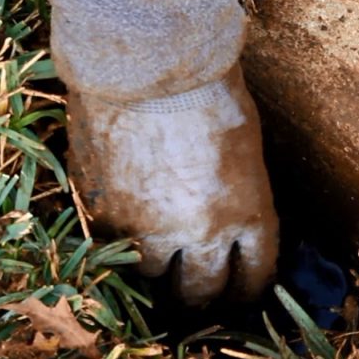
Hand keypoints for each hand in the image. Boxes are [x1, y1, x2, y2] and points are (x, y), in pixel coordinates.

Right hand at [66, 66, 277, 305]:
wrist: (147, 63)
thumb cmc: (209, 88)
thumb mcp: (245, 145)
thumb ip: (240, 192)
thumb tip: (231, 215)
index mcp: (247, 214)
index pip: (255, 275)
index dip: (248, 288)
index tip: (242, 290)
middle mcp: (199, 234)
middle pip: (202, 291)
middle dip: (203, 295)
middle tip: (197, 292)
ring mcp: (146, 229)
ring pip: (152, 276)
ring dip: (157, 268)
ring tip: (156, 258)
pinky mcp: (103, 214)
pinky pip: (112, 245)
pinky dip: (119, 240)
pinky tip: (123, 227)